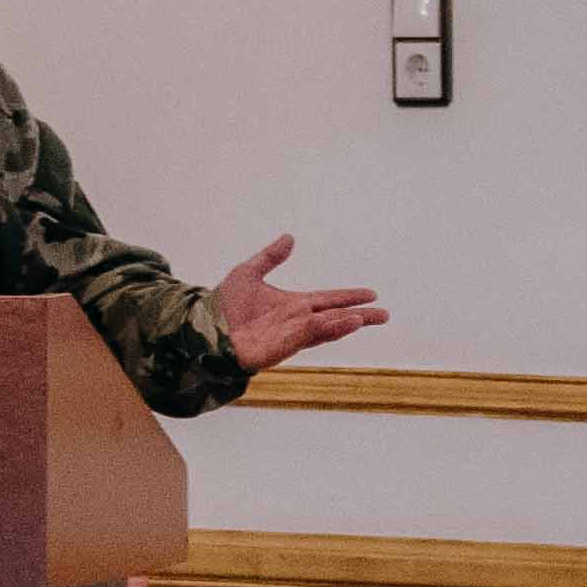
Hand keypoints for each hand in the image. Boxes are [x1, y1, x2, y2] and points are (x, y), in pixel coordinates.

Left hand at [214, 234, 389, 375]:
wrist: (202, 327)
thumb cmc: (224, 306)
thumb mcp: (248, 273)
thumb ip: (270, 257)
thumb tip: (290, 238)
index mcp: (293, 305)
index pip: (328, 300)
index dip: (349, 297)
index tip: (371, 294)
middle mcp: (296, 321)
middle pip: (334, 318)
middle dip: (359, 316)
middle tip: (384, 314)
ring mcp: (288, 336)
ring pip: (323, 329)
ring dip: (343, 324)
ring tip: (364, 317)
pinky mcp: (278, 349)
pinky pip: (303, 338)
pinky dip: (321, 331)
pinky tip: (335, 325)